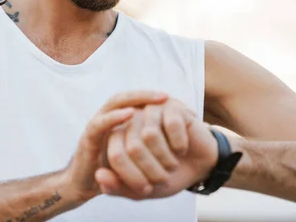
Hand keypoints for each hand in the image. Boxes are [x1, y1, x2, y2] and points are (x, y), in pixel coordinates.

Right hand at [62, 91, 168, 201]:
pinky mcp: (87, 140)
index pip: (130, 101)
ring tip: (151, 104)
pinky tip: (130, 114)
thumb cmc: (111, 171)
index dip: (148, 97)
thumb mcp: (132, 158)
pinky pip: (99, 124)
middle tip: (165, 97)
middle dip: (145, 95)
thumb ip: (145, 147)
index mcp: (114, 121)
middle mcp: (104, 118)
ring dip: (133, 101)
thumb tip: (169, 138)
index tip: (168, 98)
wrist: (83, 185)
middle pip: (124, 97)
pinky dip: (114, 117)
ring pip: (113, 104)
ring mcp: (95, 126)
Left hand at [96, 99, 217, 199]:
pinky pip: (172, 125)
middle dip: (153, 171)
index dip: (132, 178)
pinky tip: (181, 148)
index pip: (115, 157)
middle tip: (163, 178)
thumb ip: (115, 186)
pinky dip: (180, 145)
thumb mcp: (138, 189)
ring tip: (172, 163)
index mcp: (114, 137)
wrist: (196, 168)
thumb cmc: (163, 176)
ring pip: (151, 135)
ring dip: (167, 159)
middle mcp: (129, 120)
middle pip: (133, 147)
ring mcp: (149, 110)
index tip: (146, 190)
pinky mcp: (171, 105)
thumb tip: (99, 175)